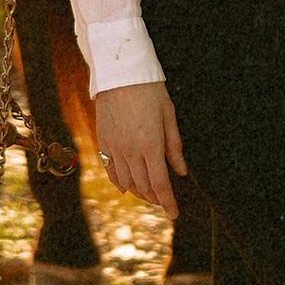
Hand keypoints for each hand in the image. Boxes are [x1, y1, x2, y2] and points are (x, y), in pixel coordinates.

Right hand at [95, 78, 185, 220]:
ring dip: (138, 192)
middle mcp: (130, 150)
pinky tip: (125, 187)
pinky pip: (109, 169)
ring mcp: (114, 146)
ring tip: (148, 194)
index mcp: (150, 144)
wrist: (119, 71)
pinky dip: (118, 182)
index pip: (160, 184)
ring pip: (125, 181)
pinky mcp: (103, 140)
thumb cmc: (149, 90)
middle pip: (143, 186)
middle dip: (155, 198)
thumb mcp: (169, 116)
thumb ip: (174, 147)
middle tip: (164, 202)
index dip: (168, 202)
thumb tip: (181, 172)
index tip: (174, 214)